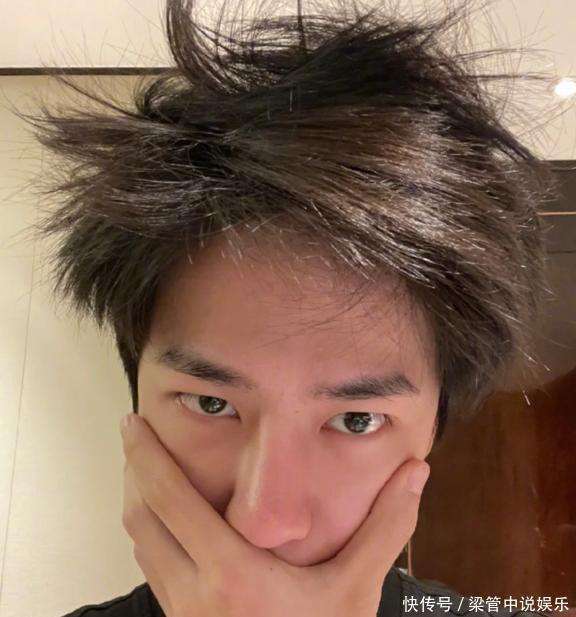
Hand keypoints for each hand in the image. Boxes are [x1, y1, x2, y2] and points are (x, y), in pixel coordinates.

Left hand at [120, 412, 429, 616]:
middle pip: (141, 516)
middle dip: (134, 468)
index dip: (146, 456)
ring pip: (140, 543)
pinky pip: (153, 566)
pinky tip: (167, 520)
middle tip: (134, 432)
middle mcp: (194, 592)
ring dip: (137, 499)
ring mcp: (183, 614)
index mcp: (231, 573)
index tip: (134, 423)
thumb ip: (385, 528)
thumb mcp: (357, 590)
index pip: (169, 500)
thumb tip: (416, 473)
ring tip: (145, 467)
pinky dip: (149, 532)